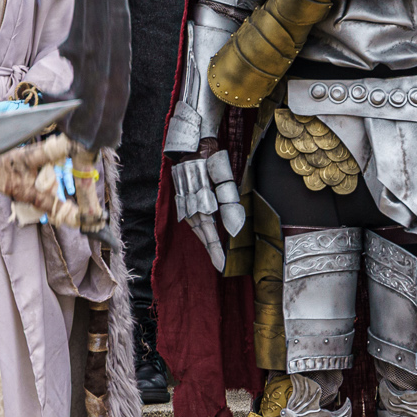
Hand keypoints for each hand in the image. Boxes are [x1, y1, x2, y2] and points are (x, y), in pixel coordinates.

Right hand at [170, 148, 246, 269]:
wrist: (191, 150)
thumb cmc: (211, 163)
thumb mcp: (224, 182)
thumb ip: (229, 206)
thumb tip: (234, 229)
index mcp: (201, 206)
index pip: (211, 235)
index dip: (217, 252)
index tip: (222, 266)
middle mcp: (191, 209)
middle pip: (202, 236)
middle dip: (212, 251)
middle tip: (221, 264)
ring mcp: (184, 206)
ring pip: (196, 229)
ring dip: (206, 241)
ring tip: (215, 254)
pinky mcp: (182, 202)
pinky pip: (192, 221)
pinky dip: (200, 230)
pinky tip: (205, 234)